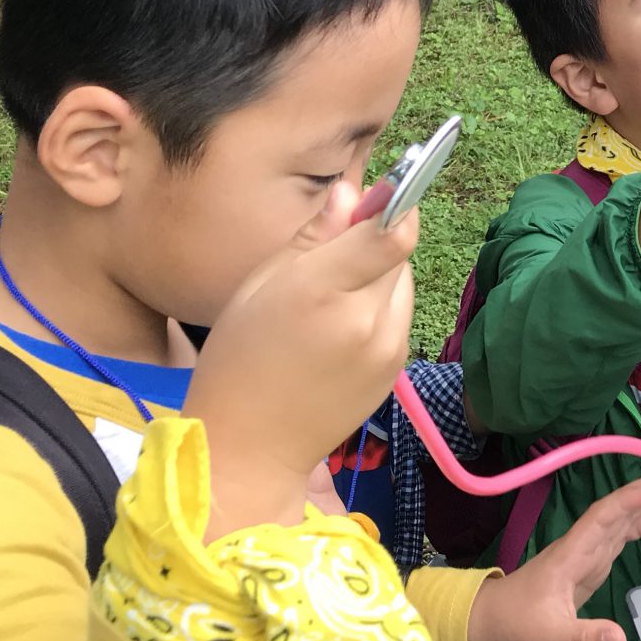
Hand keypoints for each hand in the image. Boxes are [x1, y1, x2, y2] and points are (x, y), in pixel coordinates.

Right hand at [183, 178, 417, 538]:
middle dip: (375, 241)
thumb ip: (314, 236)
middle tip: (330, 255)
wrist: (248, 449)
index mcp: (325, 292)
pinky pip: (399, 316)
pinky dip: (379, 309)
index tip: (383, 191)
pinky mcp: (396, 370)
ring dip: (379, 276)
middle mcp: (368, 321)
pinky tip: (339, 328)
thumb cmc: (237, 359)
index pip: (394, 233)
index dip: (394, 204)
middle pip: (399, 252)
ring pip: (403, 282)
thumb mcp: (260, 284)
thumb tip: (355, 192)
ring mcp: (388, 350)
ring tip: (330, 299)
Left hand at [464, 475, 640, 640]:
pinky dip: (637, 529)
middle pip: (615, 510)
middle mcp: (580, 546)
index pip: (605, 516)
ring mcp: (583, 554)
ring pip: (617, 521)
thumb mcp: (552, 637)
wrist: (488, 623)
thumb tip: (621, 639)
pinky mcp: (586, 565)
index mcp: (571, 554)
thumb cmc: (516, 624)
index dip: (633, 498)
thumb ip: (586, 637)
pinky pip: (616, 538)